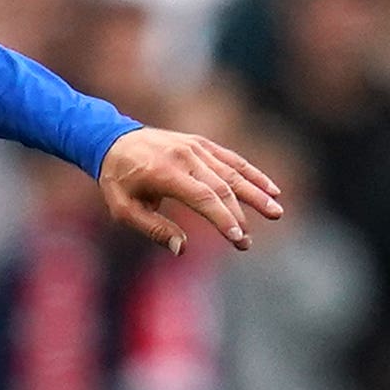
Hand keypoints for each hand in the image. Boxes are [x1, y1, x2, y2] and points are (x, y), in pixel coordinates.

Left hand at [98, 126, 284, 254]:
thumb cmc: (118, 181)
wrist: (113, 140)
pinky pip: (232, 160)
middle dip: (239, 216)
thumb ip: (154, 229)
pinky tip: (271, 189)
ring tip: (276, 212)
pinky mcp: (202, 144)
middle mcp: (184, 157)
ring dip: (256, 193)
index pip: (202, 197)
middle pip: (221, 188)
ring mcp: (195, 148)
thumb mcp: (124, 210)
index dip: (223, 218)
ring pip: (233, 172)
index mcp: (164, 173)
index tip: (237, 238)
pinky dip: (253, 174)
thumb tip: (182, 249)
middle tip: (247, 243)